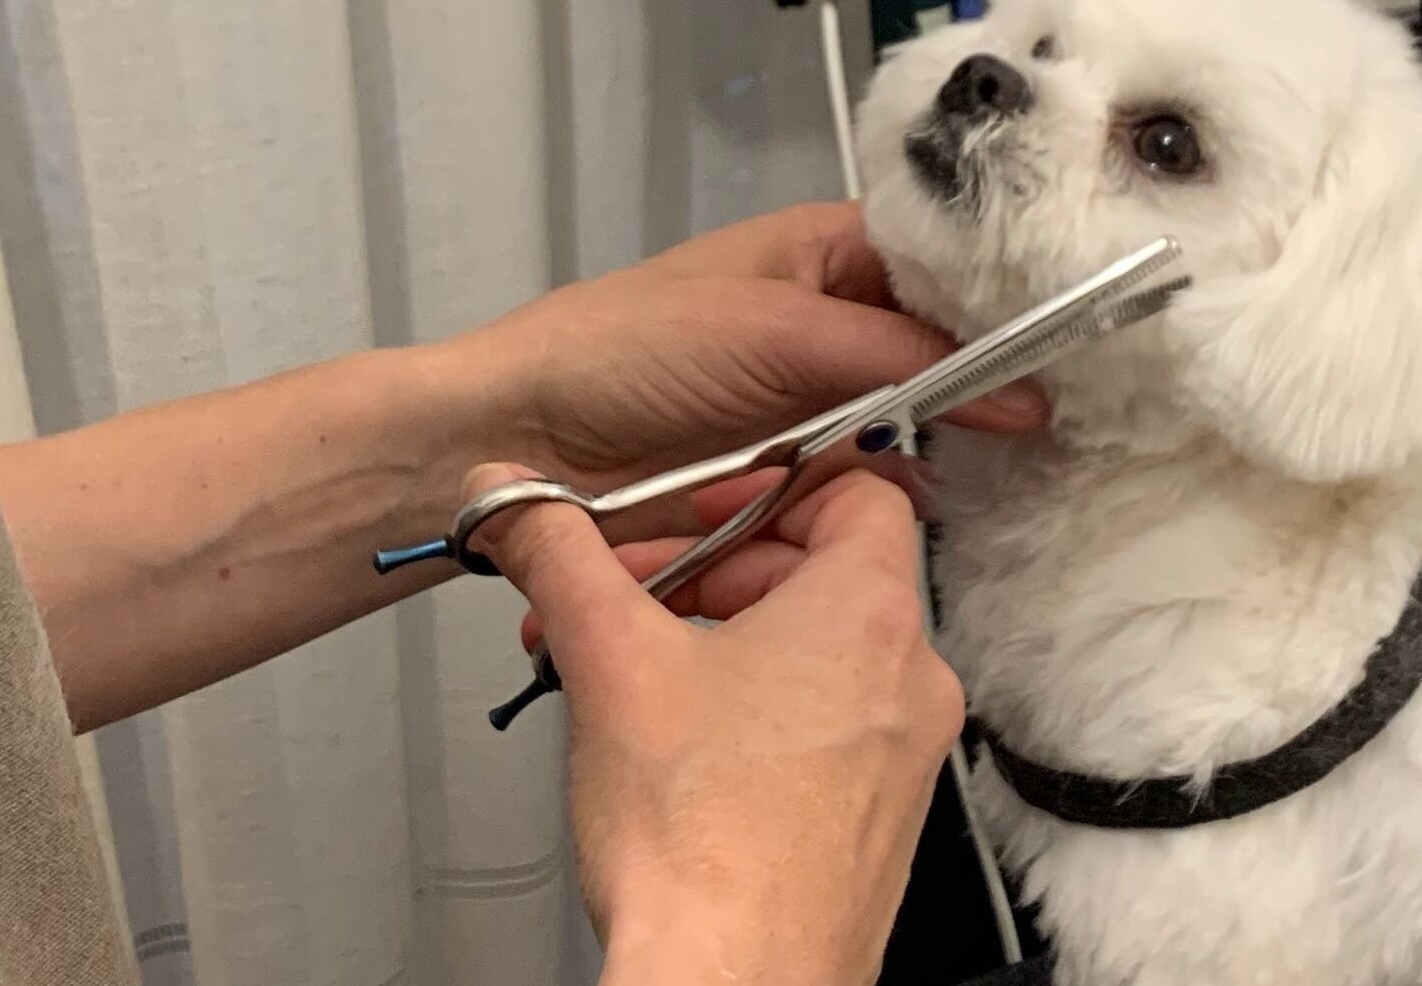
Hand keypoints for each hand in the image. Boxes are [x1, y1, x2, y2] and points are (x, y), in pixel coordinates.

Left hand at [446, 204, 1048, 502]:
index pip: (943, 268)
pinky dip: (872, 512)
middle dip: (976, 396)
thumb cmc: (625, 350)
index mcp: (823, 253)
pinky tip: (912, 527)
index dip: (1004, 309)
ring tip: (991, 484)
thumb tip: (1020, 391)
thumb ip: (900, 362)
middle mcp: (823, 325)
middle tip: (1046, 434)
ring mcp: (802, 406)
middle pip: (933, 359)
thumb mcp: (775, 332)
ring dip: (920, 464)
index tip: (1074, 354)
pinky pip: (851, 495)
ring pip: (900, 435)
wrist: (513, 437)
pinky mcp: (777, 480)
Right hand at [472, 465, 962, 985]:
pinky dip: (756, 712)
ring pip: (818, 654)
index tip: (701, 510)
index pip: (856, 490)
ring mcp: (903, 756)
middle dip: (712, 574)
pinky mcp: (877, 818)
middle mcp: (910, 681)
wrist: (731, 983)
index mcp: (870, 616)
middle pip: (823, 571)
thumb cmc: (703, 848)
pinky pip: (826, 727)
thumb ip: (556, 554)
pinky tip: (678, 749)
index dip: (768, 485)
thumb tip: (511, 500)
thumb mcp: (608, 661)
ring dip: (724, 642)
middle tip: (632, 598)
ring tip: (637, 677)